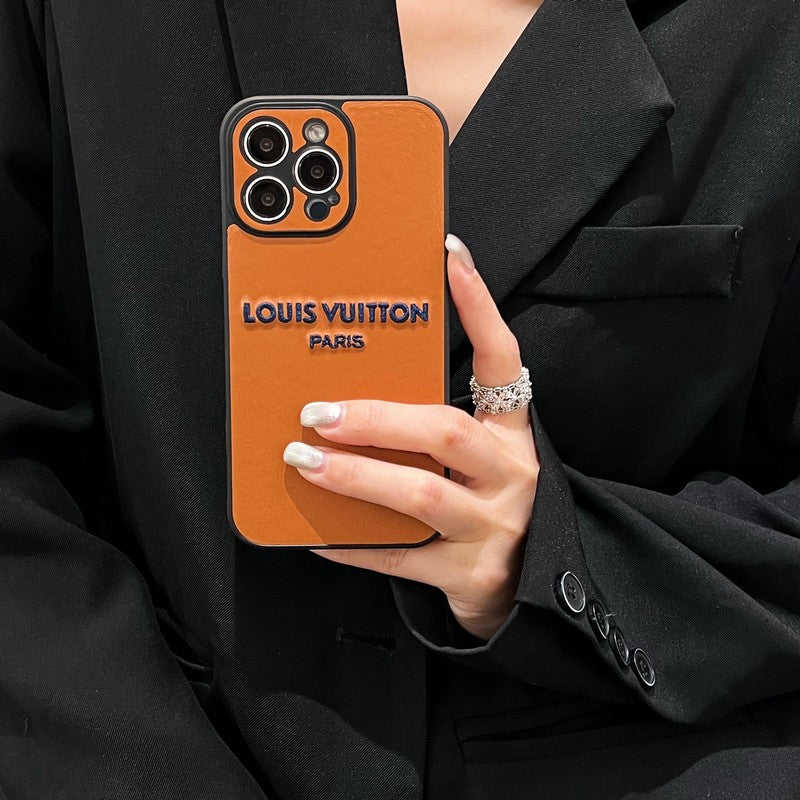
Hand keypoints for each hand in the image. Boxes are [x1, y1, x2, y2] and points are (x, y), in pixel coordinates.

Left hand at [282, 235, 539, 640]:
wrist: (533, 586)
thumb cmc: (491, 506)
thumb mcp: (480, 459)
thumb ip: (436, 430)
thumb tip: (355, 396)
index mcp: (512, 435)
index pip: (502, 359)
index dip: (478, 308)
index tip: (449, 257)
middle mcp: (511, 474)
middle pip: (446, 430)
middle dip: (376, 416)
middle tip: (318, 411)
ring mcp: (494, 526)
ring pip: (422, 493)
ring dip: (356, 475)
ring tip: (304, 461)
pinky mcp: (469, 574)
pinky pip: (400, 557)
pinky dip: (352, 545)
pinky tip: (314, 535)